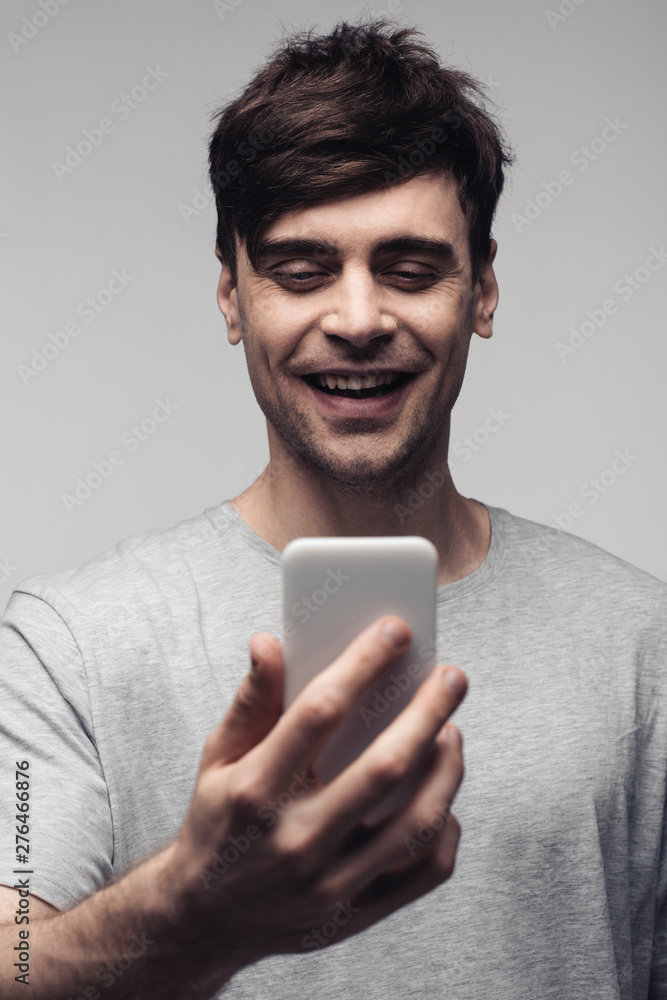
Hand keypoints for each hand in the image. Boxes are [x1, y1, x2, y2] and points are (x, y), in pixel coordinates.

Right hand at [170, 615, 466, 968]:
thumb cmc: (217, 823)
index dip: (363, 664)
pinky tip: (442, 797)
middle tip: (452, 677)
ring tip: (451, 732)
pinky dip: (445, 830)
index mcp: (255, 791)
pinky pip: (423, 873)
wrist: (202, 921)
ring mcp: (329, 885)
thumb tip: (269, 642)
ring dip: (446, 769)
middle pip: (384, 768)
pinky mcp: (354, 915)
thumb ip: (250, 700)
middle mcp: (295, 840)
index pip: (319, 712)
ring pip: (416, 823)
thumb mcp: (217, 758)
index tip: (396, 631)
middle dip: (428, 712)